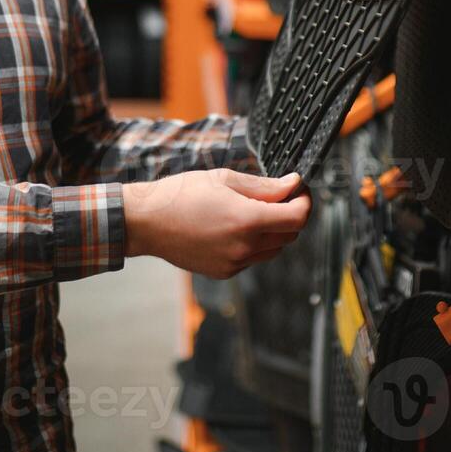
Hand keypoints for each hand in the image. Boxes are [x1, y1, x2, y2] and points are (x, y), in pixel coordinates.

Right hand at [122, 169, 311, 278]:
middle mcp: (244, 247)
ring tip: (254, 209)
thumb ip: (264, 186)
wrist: (146, 222)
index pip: (298, 218)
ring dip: (275, 230)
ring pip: (274, 249)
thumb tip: (292, 184)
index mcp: (246, 220)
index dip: (305, 202)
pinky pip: (253, 258)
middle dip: (291, 214)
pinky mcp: (224, 272)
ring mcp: (234, 263)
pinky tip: (235, 226)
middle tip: (280, 194)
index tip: (300, 189)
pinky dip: (255, 243)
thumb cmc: (181, 194)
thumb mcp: (224, 179)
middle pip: (290, 235)